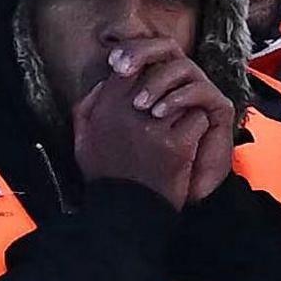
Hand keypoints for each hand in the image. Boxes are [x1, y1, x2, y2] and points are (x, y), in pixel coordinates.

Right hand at [73, 45, 231, 206]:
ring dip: (184, 107)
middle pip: (158, 77)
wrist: (125, 213)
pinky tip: (189, 139)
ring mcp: (154, 129)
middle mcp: (129, 114)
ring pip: (181, 96)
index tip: (151, 79)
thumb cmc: (106, 175)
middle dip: (169, 86)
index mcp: (105, 109)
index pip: (128, 68)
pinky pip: (198, 119)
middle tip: (172, 99)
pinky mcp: (177, 146)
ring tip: (181, 121)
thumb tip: (102, 82)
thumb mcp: (82, 140)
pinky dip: (198, 127)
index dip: (143, 68)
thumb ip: (87, 107)